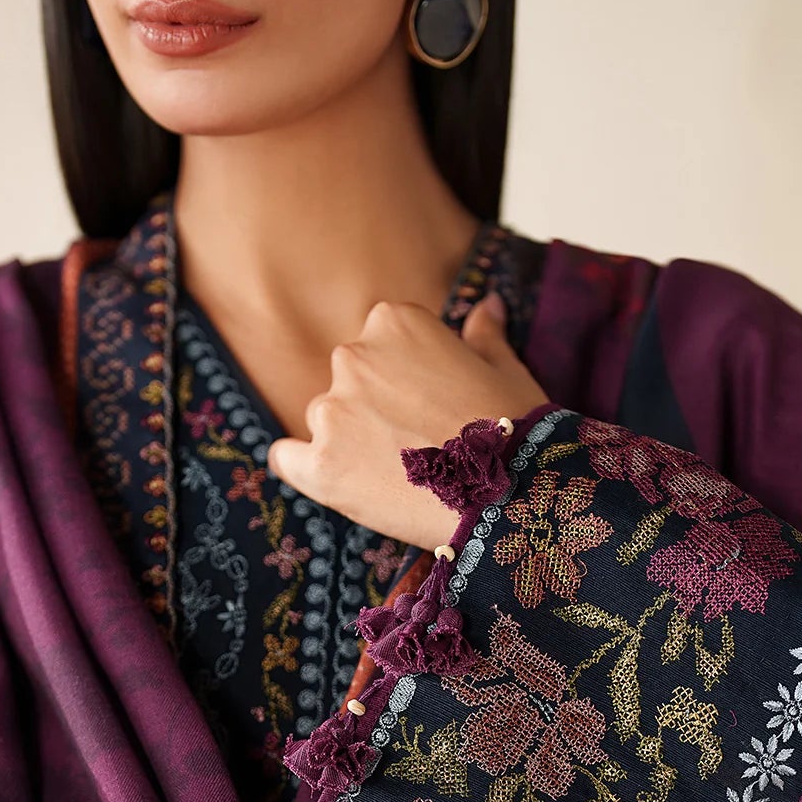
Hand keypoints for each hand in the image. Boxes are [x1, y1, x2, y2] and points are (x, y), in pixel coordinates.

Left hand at [266, 292, 548, 549]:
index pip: (380, 344)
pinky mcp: (320, 465)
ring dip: (349, 440)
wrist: (511, 495)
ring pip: (325, 420)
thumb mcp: (505, 369)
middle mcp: (353, 355)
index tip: (429, 407)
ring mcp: (331, 411)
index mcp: (394, 321)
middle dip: (375, 407)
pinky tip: (333, 480)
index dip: (407, 380)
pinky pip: (287, 458)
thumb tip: (488, 305)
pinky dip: (303, 467)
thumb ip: (484, 334)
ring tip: (397, 474)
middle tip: (416, 444)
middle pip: (349, 380)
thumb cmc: (515, 428)